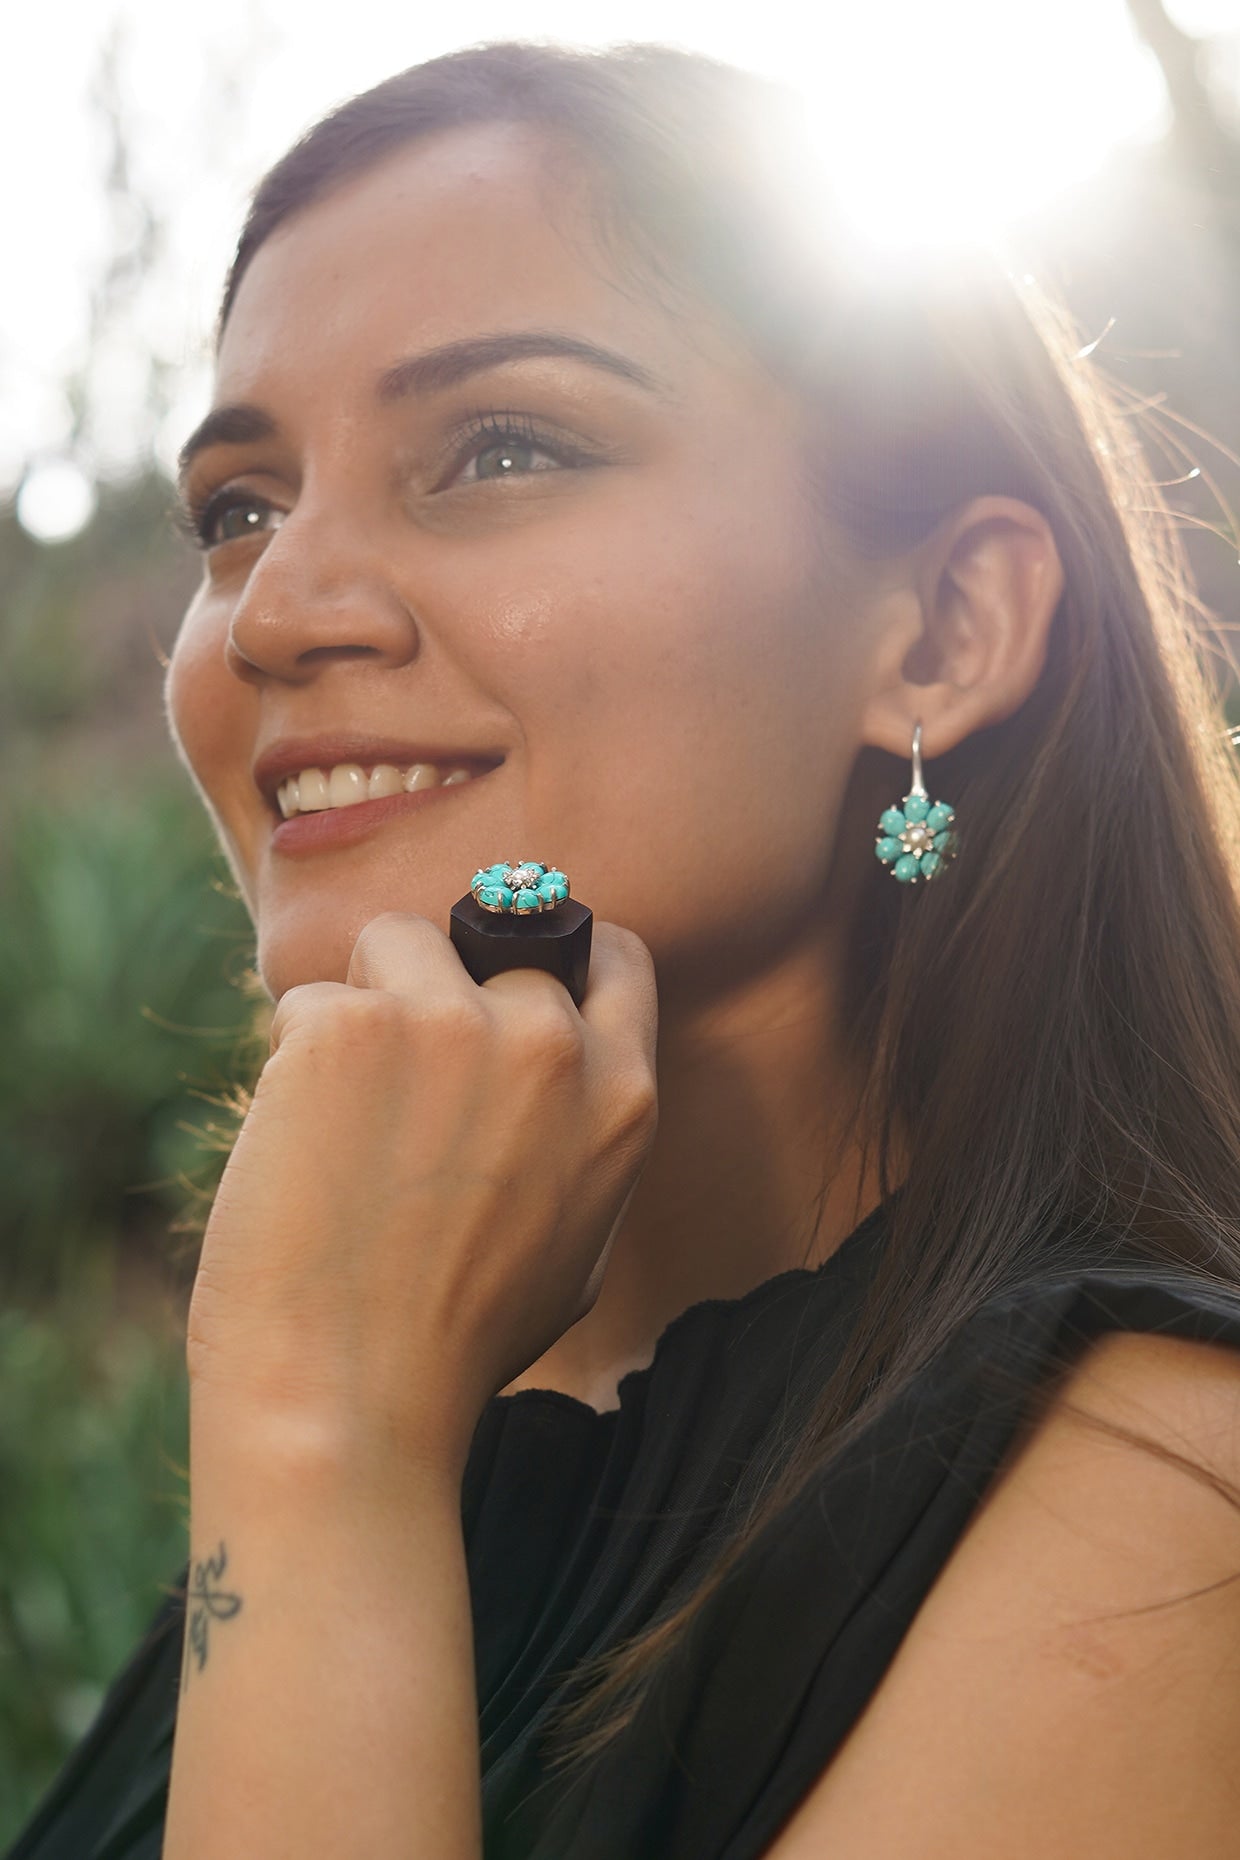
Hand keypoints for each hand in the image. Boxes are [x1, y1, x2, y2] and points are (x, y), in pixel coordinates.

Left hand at [185, 913, 657, 1480]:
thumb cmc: (457, 1342)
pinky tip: (300, 1150)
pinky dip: (291, 1062)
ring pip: (392, 941)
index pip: (610, 952)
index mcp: (621, 1095)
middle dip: (440, 982)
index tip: (501, 976)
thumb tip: (556, 1062)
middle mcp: (549, 1043)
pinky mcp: (346, 1028)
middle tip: (397, 1078)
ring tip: (344, 1116)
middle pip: (491, 932)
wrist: (350, 1401)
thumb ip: (579, 1133)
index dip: (552, 951)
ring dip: (362, 1003)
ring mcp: (448, 1024)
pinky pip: (307, 1002)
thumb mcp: (579, 1241)